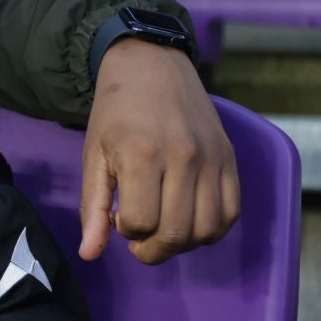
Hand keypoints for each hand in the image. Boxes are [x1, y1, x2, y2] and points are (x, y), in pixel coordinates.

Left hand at [80, 38, 240, 264]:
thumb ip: (92, 206)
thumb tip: (89, 254)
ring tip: (164, 226)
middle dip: (153, 249)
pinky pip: (231, 213)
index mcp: (143, 155)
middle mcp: (184, 159)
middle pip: (176, 234)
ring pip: (207, 231)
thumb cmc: (116, 113)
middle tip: (140, 238)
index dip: (126, 231)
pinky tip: (189, 218)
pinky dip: (212, 228)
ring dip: (183, 242)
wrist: (152, 66)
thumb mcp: (93, 155)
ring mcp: (213, 159)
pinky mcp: (231, 159)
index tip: (119, 217)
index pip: (141, 224)